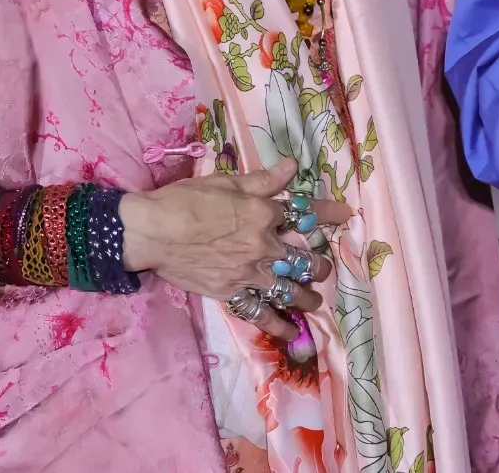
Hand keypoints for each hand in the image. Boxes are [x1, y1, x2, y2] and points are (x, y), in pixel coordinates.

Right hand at [119, 157, 351, 342]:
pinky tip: (289, 333)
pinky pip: (259, 313)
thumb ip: (264, 179)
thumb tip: (294, 166)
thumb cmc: (186, 200)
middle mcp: (263, 245)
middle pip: (303, 258)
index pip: (306, 212)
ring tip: (314, 301)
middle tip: (323, 268)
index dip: (330, 213)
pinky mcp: (230, 293)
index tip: (347, 214)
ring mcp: (248, 273)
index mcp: (264, 213)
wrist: (152, 231)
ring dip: (306, 297)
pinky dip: (276, 325)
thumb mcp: (228, 182)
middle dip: (319, 264)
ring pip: (288, 289)